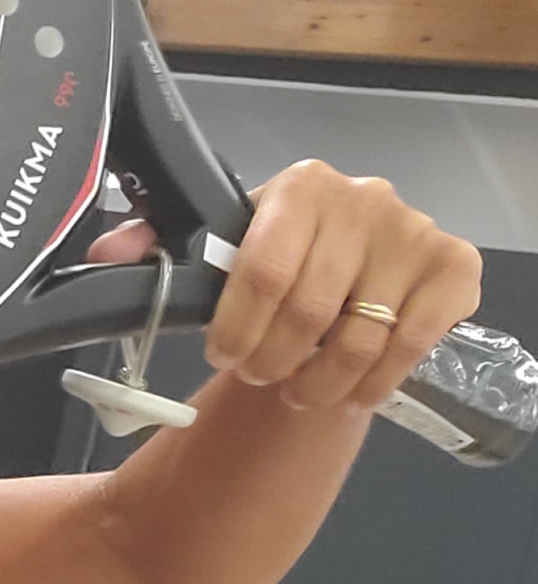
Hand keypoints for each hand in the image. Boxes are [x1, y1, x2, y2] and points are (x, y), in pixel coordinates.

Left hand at [198, 160, 481, 413]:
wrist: (357, 246)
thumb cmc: (284, 247)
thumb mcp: (229, 239)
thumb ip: (175, 249)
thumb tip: (128, 255)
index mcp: (302, 187)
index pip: (263, 272)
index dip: (237, 329)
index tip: (224, 357)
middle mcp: (363, 200)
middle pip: (308, 312)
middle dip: (272, 361)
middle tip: (259, 376)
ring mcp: (414, 232)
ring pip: (358, 340)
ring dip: (320, 383)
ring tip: (300, 394)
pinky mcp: (455, 266)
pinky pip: (410, 345)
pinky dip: (374, 383)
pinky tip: (352, 395)